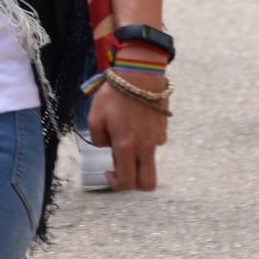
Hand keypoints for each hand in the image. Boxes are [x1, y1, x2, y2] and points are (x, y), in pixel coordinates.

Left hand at [87, 69, 168, 190]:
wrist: (140, 74)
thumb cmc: (115, 94)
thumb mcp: (95, 117)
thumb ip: (98, 140)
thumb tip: (109, 147)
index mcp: (127, 146)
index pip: (127, 182)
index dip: (116, 184)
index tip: (109, 173)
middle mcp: (146, 147)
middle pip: (148, 183)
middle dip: (135, 184)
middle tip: (122, 168)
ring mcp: (158, 139)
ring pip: (150, 163)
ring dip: (138, 159)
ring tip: (125, 136)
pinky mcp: (163, 130)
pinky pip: (153, 144)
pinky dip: (144, 143)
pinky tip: (135, 125)